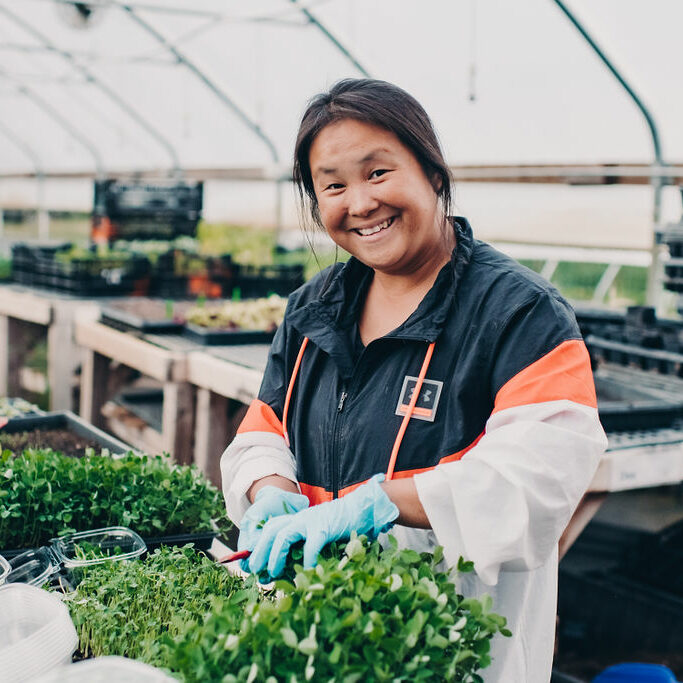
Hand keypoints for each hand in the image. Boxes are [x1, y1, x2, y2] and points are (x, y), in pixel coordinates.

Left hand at [247, 474, 398, 577]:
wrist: (361, 508)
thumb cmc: (340, 525)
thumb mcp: (317, 533)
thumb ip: (305, 545)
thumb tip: (291, 571)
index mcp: (297, 519)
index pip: (271, 528)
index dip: (258, 545)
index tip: (250, 563)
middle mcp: (300, 518)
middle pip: (271, 530)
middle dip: (259, 550)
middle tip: (254, 570)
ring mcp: (312, 521)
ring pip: (284, 534)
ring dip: (275, 555)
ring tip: (273, 573)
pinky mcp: (325, 527)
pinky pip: (311, 545)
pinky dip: (306, 559)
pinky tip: (307, 571)